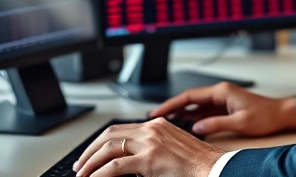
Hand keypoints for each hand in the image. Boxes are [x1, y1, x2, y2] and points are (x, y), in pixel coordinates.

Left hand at [72, 118, 222, 176]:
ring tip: (83, 175)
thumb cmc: (198, 164)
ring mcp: (150, 142)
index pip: (120, 129)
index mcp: (157, 124)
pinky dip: (100, 173)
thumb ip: (152, 148)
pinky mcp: (150, 159)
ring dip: (91, 163)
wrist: (215, 168)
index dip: (101, 142)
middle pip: (109, 134)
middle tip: (81, 165)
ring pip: (109, 148)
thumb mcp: (172, 149)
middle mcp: (151, 129)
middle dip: (90, 151)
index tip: (91, 154)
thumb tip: (130, 161)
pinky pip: (116, 166)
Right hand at [149, 82, 295, 136]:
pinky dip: (193, 118)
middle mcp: (219, 93)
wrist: (282, 114)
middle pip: (189, 99)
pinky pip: (204, 112)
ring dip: (181, 113)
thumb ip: (216, 124)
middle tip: (155, 117)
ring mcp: (222, 100)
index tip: (158, 111)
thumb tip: (196, 128)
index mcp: (221, 91)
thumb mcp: (240, 122)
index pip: (189, 96)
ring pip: (195, 106)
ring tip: (165, 122)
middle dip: (172, 107)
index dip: (171, 103)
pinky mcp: (225, 108)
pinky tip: (185, 125)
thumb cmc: (266, 115)